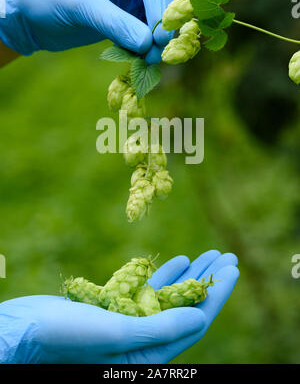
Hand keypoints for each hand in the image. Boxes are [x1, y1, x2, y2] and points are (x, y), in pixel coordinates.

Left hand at [0, 0, 174, 63]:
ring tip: (149, 62)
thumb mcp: (81, 6)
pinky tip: (140, 60)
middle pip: (160, 1)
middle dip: (160, 29)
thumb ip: (115, 23)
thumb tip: (147, 44)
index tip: (160, 40)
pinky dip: (143, 47)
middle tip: (158, 56)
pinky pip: (144, 33)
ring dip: (154, 42)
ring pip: (156, 20)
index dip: (160, 12)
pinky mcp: (127, 17)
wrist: (32, 16)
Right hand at [0, 251, 238, 363]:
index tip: (232, 268)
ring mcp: (129, 325)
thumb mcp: (114, 331)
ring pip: (169, 298)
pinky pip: (148, 291)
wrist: (21, 330)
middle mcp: (142, 344)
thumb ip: (160, 328)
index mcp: (146, 357)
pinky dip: (163, 276)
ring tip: (209, 254)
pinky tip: (178, 261)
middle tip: (227, 256)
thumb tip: (200, 316)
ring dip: (189, 275)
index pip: (193, 323)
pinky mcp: (115, 310)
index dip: (216, 294)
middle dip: (208, 282)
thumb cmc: (62, 336)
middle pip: (186, 309)